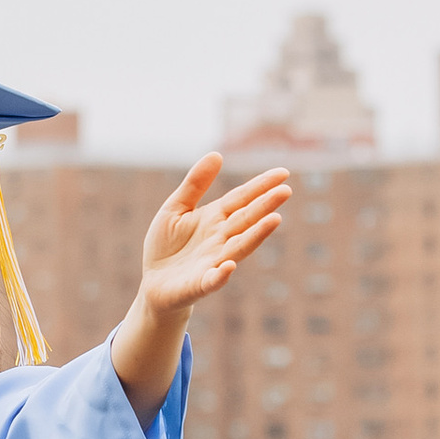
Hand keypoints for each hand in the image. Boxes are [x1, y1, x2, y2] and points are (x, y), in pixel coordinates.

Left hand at [139, 154, 290, 316]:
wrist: (154, 283)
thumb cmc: (167, 245)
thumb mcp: (176, 208)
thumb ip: (195, 184)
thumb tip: (217, 154)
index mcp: (215, 218)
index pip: (241, 199)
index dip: (260, 186)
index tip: (283, 173)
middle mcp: (220, 239)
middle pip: (245, 220)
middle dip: (265, 206)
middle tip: (285, 191)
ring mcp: (213, 262)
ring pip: (238, 247)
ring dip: (256, 235)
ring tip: (274, 220)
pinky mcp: (199, 284)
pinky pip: (212, 280)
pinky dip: (221, 275)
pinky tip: (229, 266)